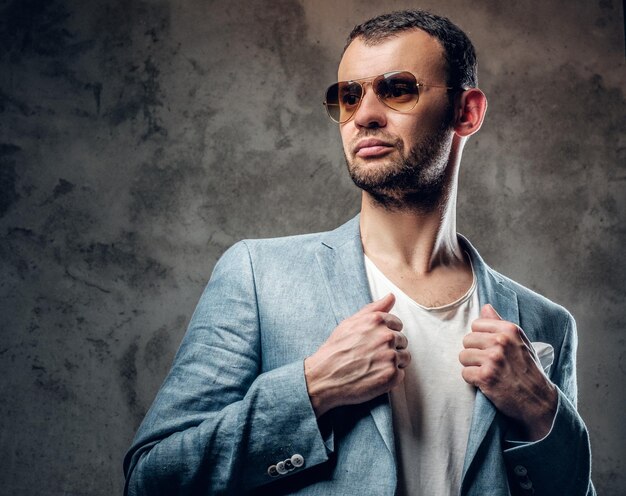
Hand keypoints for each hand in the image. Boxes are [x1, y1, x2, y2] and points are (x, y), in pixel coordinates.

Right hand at [304, 293, 409, 416]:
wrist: (324, 377)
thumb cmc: (335, 350)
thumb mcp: (350, 322)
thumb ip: (373, 308)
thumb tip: (391, 296)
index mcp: (377, 321)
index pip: (397, 324)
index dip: (386, 334)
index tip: (374, 342)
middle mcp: (386, 336)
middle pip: (402, 341)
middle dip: (390, 348)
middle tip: (372, 356)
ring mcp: (390, 356)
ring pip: (404, 358)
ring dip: (393, 362)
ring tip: (374, 366)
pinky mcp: (391, 375)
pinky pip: (401, 375)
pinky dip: (390, 378)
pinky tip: (374, 376)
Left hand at [459, 304, 557, 440]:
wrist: (539, 400)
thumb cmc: (527, 369)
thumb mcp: (519, 342)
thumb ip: (500, 323)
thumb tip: (485, 307)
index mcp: (509, 329)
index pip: (476, 324)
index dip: (480, 338)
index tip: (491, 349)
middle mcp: (501, 341)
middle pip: (467, 340)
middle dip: (474, 353)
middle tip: (490, 364)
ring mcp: (493, 359)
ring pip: (463, 356)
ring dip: (472, 367)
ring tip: (488, 372)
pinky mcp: (486, 376)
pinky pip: (465, 373)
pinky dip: (473, 380)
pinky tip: (487, 383)